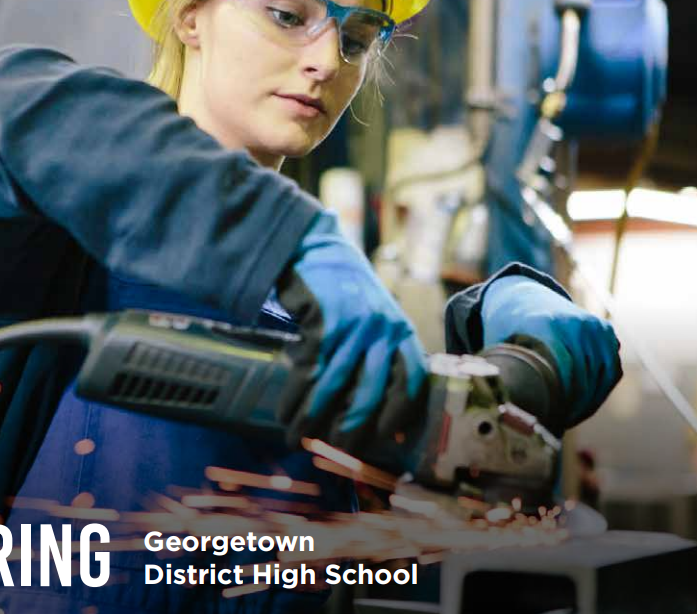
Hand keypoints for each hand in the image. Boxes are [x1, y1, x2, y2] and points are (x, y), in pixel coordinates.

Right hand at [276, 212, 427, 469]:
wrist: (312, 246)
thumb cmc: (342, 286)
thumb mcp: (373, 314)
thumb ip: (376, 351)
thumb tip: (368, 404)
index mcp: (400, 330)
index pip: (411, 382)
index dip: (399, 414)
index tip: (385, 438)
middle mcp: (382, 329)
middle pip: (371, 394)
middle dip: (351, 429)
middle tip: (335, 450)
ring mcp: (353, 326)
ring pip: (335, 388)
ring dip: (313, 418)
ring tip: (298, 438)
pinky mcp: (323, 322)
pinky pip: (309, 371)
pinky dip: (294, 396)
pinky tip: (285, 412)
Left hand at [481, 275, 621, 425]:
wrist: (522, 296)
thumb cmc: (506, 328)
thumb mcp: (498, 346)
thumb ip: (505, 372)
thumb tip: (504, 409)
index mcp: (547, 325)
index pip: (564, 372)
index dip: (559, 400)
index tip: (549, 418)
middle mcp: (576, 322)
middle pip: (585, 376)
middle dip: (573, 405)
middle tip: (557, 424)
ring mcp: (594, 326)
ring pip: (602, 377)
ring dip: (588, 402)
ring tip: (568, 418)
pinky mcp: (605, 331)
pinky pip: (611, 370)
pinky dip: (600, 391)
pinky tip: (582, 407)